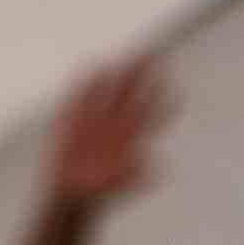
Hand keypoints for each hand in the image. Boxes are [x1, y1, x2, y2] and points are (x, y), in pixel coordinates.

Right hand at [44, 56, 171, 212]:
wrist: (73, 191)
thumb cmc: (99, 192)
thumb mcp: (118, 184)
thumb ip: (136, 175)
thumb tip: (154, 166)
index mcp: (130, 139)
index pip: (149, 114)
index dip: (160, 99)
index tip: (171, 83)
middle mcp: (116, 125)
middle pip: (131, 94)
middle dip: (140, 74)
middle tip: (152, 52)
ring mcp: (97, 120)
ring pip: (109, 91)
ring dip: (117, 73)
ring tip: (126, 54)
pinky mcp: (76, 119)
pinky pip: (82, 96)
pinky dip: (86, 82)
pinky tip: (90, 65)